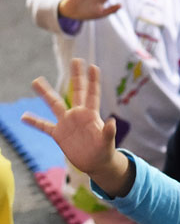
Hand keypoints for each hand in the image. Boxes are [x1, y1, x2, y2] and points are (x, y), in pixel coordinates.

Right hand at [23, 60, 133, 196]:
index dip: (92, 81)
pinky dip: (34, 122)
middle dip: (76, 76)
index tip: (92, 66)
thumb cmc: (105, 152)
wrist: (96, 164)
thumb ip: (108, 132)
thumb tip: (112, 121)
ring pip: (54, 104)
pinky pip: (44, 126)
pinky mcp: (59, 134)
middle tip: (75, 59)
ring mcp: (67, 123)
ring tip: (36, 80)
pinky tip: (23, 116)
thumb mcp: (107, 143)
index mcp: (91, 115)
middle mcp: (78, 115)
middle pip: (76, 92)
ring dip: (45, 93)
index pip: (92, 94)